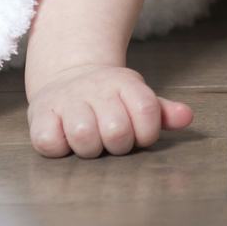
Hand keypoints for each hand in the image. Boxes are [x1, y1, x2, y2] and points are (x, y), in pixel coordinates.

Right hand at [26, 63, 193, 157]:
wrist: (67, 77)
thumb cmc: (110, 98)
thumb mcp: (136, 99)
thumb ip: (161, 112)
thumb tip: (186, 117)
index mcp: (125, 83)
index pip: (147, 112)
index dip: (147, 133)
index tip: (139, 135)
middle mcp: (96, 89)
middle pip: (117, 130)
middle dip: (118, 144)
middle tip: (111, 139)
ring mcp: (67, 100)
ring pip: (84, 136)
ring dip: (90, 148)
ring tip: (90, 140)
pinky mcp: (40, 114)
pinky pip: (50, 142)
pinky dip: (59, 147)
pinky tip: (64, 139)